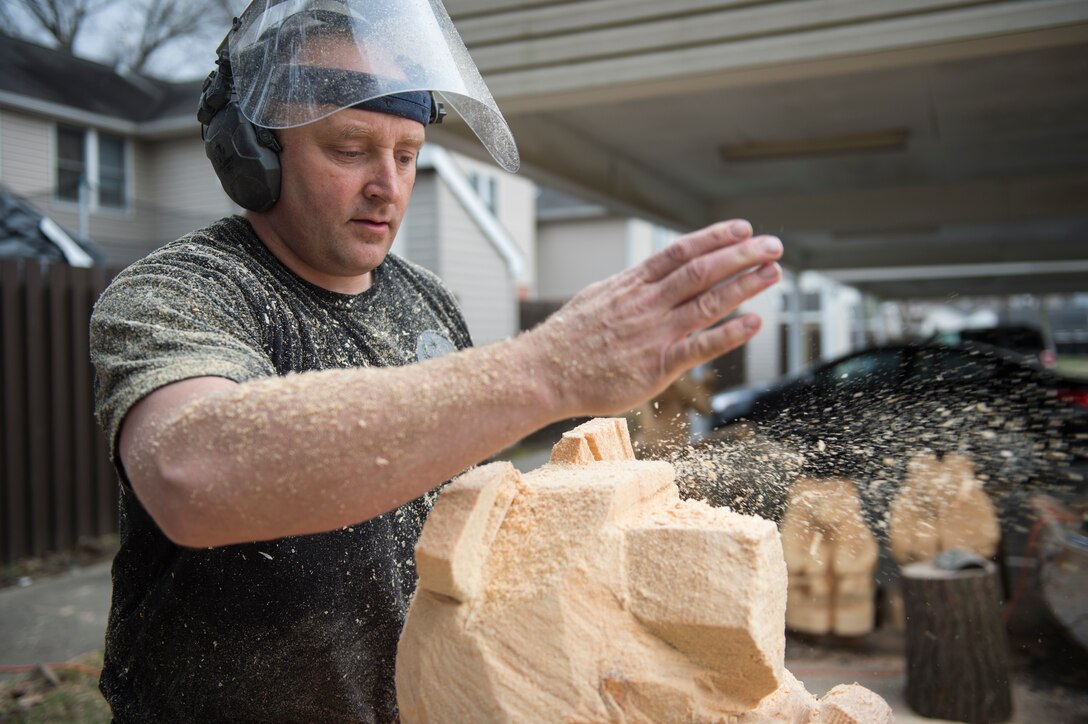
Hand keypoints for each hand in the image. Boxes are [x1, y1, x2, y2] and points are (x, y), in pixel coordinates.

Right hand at [526, 219, 781, 417]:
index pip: (680, 252)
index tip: (742, 228)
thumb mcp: (595, 299)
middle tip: (772, 245)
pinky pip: (700, 346)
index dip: (715, 238)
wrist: (542, 373)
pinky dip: (729, 334)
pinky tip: (754, 323)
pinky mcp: (656, 366)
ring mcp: (653, 333)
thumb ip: (628, 289)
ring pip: (707, 302)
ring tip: (772, 273)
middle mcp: (646, 304)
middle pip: (701, 270)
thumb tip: (646, 276)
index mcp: (631, 285)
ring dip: (744, 286)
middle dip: (741, 254)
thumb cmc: (566, 340)